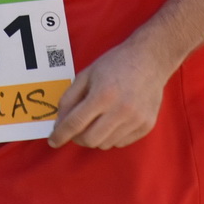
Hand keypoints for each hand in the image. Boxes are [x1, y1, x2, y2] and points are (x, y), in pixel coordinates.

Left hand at [49, 38, 170, 149]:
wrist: (150, 59)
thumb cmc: (116, 64)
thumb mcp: (86, 74)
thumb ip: (70, 98)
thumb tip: (60, 122)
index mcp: (103, 94)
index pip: (75, 123)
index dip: (60, 134)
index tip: (53, 140)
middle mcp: (121, 110)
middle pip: (89, 140)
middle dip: (77, 137)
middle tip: (76, 128)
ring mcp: (136, 120)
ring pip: (105, 144)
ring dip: (95, 136)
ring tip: (98, 120)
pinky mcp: (146, 125)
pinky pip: (121, 143)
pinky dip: (111, 136)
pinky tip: (113, 121)